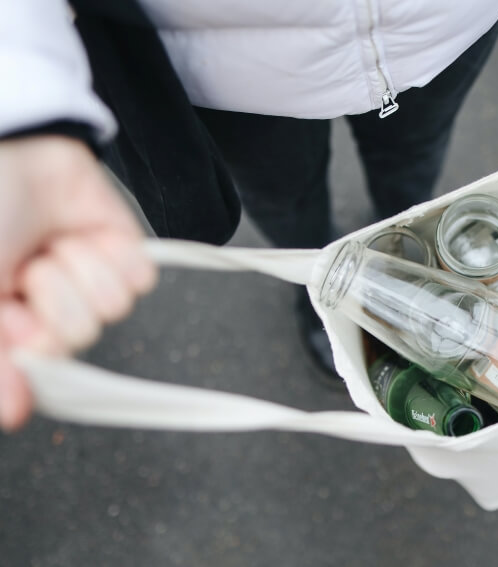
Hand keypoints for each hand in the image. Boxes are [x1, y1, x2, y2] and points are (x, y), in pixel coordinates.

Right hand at [0, 136, 156, 430]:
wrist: (7, 144)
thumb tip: (14, 414)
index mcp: (7, 323)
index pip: (38, 372)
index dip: (28, 353)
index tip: (12, 324)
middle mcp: (46, 307)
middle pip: (74, 342)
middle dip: (47, 303)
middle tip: (22, 271)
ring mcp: (86, 280)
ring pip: (107, 312)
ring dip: (71, 272)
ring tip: (45, 247)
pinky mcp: (122, 253)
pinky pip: (137, 281)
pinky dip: (109, 255)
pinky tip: (78, 236)